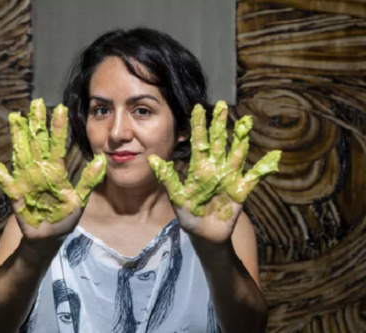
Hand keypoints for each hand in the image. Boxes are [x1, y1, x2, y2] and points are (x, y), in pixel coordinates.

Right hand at [0, 99, 106, 243]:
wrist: (49, 238)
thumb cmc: (64, 217)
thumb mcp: (79, 199)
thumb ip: (88, 180)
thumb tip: (102, 160)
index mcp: (56, 170)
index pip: (57, 144)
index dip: (58, 127)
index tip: (59, 108)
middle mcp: (40, 169)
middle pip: (37, 141)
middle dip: (37, 123)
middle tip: (36, 102)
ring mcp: (25, 178)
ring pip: (21, 151)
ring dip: (17, 135)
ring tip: (14, 116)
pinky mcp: (14, 191)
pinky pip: (0, 177)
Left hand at [148, 101, 280, 242]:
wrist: (205, 236)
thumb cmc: (189, 216)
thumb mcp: (177, 197)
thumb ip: (168, 179)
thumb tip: (153, 159)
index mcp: (199, 168)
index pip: (199, 142)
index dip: (199, 126)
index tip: (198, 108)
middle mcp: (215, 168)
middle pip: (219, 142)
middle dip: (219, 124)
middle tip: (220, 105)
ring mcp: (230, 178)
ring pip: (236, 154)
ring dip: (241, 139)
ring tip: (245, 122)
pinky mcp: (241, 191)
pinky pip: (254, 177)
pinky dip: (263, 168)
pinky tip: (273, 157)